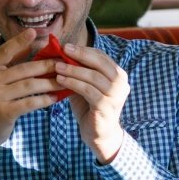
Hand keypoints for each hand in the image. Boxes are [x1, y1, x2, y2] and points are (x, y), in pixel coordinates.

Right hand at [0, 29, 60, 156]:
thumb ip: (11, 64)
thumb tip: (31, 44)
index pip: (5, 51)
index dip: (20, 41)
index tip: (34, 32)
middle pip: (24, 69)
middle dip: (46, 65)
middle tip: (63, 63)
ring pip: (29, 85)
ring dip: (49, 83)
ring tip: (63, 81)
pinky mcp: (4, 112)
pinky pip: (30, 103)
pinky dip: (44, 100)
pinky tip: (55, 98)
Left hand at [55, 43, 128, 163]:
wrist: (98, 134)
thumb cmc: (90, 107)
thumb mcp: (86, 85)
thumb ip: (80, 71)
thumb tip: (62, 53)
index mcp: (119, 75)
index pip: (102, 57)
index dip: (84, 50)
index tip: (67, 46)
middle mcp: (121, 84)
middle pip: (100, 63)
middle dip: (80, 55)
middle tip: (63, 50)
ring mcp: (116, 95)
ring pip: (93, 76)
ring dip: (73, 70)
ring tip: (57, 66)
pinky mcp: (106, 106)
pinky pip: (88, 90)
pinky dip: (73, 83)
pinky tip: (60, 80)